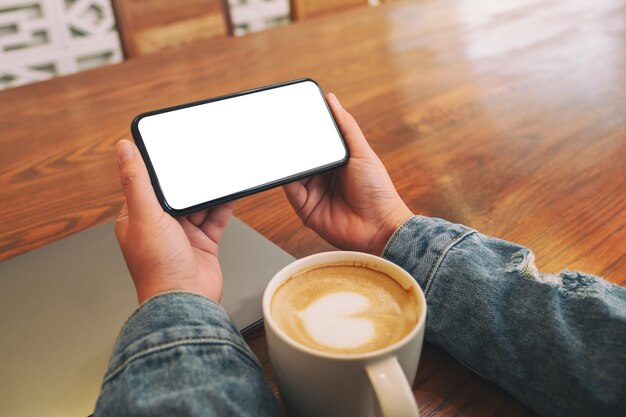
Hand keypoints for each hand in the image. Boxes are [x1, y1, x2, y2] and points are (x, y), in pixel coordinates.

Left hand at [114, 140, 234, 303]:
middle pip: (177, 194)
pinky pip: (215, 218)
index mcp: (137, 218)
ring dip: (207, 193)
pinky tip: (230, 193)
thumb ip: (136, 181)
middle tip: (200, 161)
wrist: (187, 300)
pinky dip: (223, 206)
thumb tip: (123, 149)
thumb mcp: (144, 215)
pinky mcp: (204, 243)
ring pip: (198, 205)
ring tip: (218, 174)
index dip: (160, 170)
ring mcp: (183, 235)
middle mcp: (160, 227)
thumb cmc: (158, 268)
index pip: (148, 185)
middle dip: (189, 180)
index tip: (171, 150)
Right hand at [283, 93, 412, 254]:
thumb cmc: (378, 190)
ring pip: (292, 170)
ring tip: (277, 144)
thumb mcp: (362, 152)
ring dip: (286, 159)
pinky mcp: (305, 208)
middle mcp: (322, 175)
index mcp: (336, 160)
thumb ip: (346, 126)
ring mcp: (312, 191)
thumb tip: (331, 100)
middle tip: (279, 127)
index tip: (292, 112)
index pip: (314, 140)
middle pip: (300, 155)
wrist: (380, 226)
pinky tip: (283, 167)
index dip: (304, 128)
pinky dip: (284, 178)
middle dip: (291, 143)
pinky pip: (290, 190)